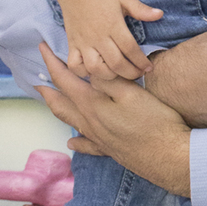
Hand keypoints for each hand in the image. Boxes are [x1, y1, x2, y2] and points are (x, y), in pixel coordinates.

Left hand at [37, 44, 192, 192]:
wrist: (169, 156)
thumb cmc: (154, 121)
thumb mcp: (131, 92)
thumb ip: (106, 79)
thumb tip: (87, 68)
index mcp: (93, 104)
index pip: (65, 79)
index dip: (52, 63)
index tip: (42, 49)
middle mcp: (90, 122)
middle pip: (61, 103)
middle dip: (48, 87)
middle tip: (37, 77)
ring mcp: (98, 138)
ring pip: (70, 121)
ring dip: (57, 108)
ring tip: (50, 101)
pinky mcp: (109, 149)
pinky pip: (86, 144)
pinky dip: (77, 141)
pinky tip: (73, 141)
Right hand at [59, 0, 162, 81]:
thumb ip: (141, 9)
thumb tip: (160, 14)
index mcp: (113, 25)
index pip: (130, 49)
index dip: (141, 62)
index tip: (149, 68)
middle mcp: (98, 36)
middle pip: (116, 64)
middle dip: (130, 73)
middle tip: (138, 74)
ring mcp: (83, 42)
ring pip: (95, 69)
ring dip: (108, 76)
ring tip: (118, 73)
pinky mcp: (71, 44)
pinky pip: (75, 65)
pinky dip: (84, 72)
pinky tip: (94, 70)